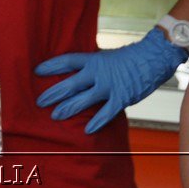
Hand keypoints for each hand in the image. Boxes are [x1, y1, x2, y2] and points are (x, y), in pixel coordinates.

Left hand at [34, 27, 187, 132]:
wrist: (151, 59)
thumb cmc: (127, 58)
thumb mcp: (105, 57)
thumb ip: (91, 65)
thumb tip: (74, 71)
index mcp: (93, 60)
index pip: (67, 61)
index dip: (52, 66)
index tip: (37, 71)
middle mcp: (98, 73)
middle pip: (71, 84)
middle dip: (54, 93)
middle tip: (40, 101)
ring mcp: (109, 86)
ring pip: (84, 100)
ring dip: (68, 108)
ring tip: (55, 116)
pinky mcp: (121, 98)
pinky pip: (106, 113)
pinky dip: (97, 122)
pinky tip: (87, 130)